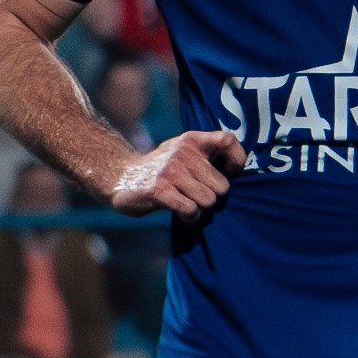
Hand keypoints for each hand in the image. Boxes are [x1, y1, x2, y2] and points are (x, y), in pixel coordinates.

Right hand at [109, 128, 244, 218]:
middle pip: (222, 186)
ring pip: (208, 201)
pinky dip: (190, 217)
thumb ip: (206, 154)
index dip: (236, 160)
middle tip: (197, 195)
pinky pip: (191, 210)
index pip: (229, 140)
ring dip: (200, 209)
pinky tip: (181, 213)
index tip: (228, 172)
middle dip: (212, 196)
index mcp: (191, 140)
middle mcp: (182, 152)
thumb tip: (238, 168)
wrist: (119, 177)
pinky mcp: (159, 190)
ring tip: (187, 203)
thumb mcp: (181, 151)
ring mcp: (170, 171)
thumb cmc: (160, 169)